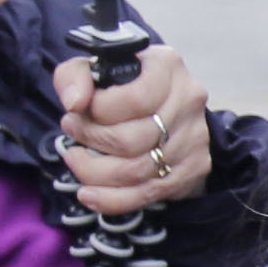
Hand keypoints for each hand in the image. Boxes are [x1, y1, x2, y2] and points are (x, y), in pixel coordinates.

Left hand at [52, 43, 214, 217]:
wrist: (160, 104)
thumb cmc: (120, 84)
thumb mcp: (91, 69)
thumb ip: (74, 77)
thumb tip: (75, 103)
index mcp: (167, 67)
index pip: (135, 99)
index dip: (97, 113)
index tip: (75, 112)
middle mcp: (189, 100)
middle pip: (133, 140)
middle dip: (91, 142)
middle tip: (73, 135)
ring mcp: (194, 138)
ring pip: (138, 171)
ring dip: (94, 172)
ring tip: (76, 160)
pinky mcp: (193, 168)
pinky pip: (148, 194)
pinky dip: (112, 200)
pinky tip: (89, 195)